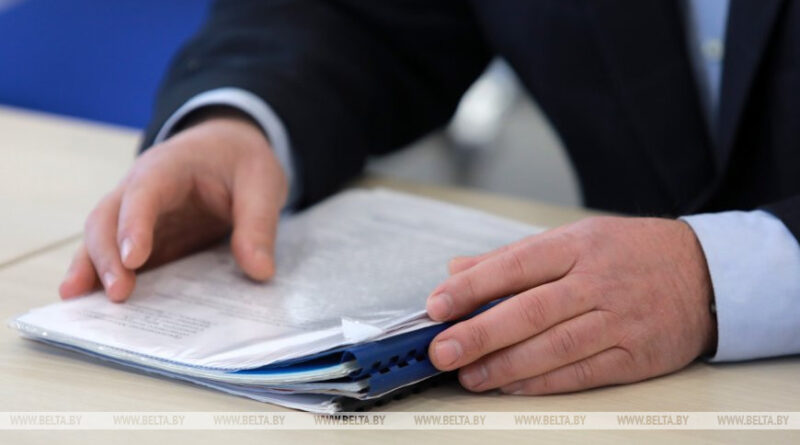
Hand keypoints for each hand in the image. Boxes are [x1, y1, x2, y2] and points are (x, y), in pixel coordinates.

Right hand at [59, 112, 287, 301]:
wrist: (228, 148)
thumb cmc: (240, 160)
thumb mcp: (262, 183)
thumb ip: (259, 224)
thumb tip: (259, 271)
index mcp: (169, 167)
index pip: (143, 193)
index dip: (134, 224)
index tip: (134, 260)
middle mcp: (140, 189)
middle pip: (107, 218)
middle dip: (107, 256)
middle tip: (117, 294)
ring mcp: (135, 214)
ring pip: (101, 238)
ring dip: (92, 269)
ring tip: (80, 302)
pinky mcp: (143, 237)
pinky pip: (118, 256)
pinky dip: (103, 277)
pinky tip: (92, 302)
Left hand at [426, 216, 716, 394]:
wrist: (706, 273)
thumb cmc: (631, 253)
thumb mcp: (575, 239)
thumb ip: (514, 257)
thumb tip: (458, 270)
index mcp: (577, 246)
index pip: (515, 265)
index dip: (472, 287)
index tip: (437, 305)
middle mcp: (597, 281)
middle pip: (530, 310)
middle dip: (480, 333)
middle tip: (442, 350)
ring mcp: (619, 320)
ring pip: (554, 346)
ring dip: (506, 365)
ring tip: (470, 376)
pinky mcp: (635, 355)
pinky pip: (583, 372)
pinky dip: (544, 382)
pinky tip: (513, 387)